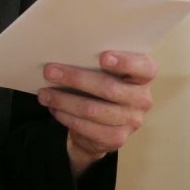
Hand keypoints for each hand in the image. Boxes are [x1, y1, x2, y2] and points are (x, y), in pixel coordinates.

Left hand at [36, 51, 157, 176]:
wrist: (102, 123)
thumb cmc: (101, 84)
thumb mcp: (103, 71)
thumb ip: (94, 61)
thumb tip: (62, 51)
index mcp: (143, 76)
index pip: (145, 68)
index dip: (125, 62)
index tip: (102, 57)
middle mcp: (142, 99)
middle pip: (109, 88)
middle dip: (76, 78)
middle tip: (49, 71)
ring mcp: (131, 121)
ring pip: (92, 109)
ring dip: (63, 100)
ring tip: (44, 93)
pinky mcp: (117, 138)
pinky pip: (87, 128)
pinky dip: (66, 116)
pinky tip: (54, 108)